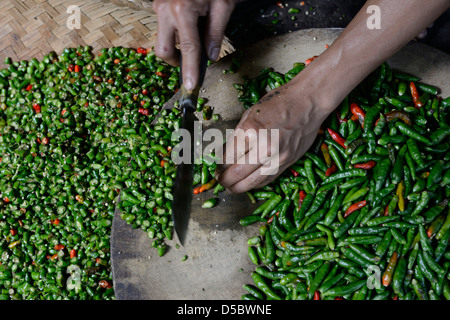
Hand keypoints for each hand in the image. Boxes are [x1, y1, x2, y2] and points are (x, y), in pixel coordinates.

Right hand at [153, 0, 236, 89]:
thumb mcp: (223, 6)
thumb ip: (216, 33)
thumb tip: (210, 56)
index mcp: (183, 10)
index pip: (187, 49)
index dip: (190, 70)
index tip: (190, 86)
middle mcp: (165, 10)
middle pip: (163, 50)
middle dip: (176, 61)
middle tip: (192, 61)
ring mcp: (159, 6)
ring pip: (162, 40)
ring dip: (176, 46)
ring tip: (195, 35)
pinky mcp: (158, 4)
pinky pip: (163, 27)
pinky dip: (175, 33)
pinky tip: (189, 26)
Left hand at [214, 79, 331, 193]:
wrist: (308, 102)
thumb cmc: (278, 102)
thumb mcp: (250, 114)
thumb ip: (238, 135)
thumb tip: (226, 154)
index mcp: (250, 131)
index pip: (228, 157)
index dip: (219, 166)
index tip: (216, 168)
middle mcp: (264, 147)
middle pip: (238, 173)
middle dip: (225, 180)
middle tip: (219, 180)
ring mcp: (278, 157)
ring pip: (253, 181)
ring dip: (238, 187)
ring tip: (230, 187)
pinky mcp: (288, 163)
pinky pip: (268, 179)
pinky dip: (255, 184)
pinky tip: (248, 184)